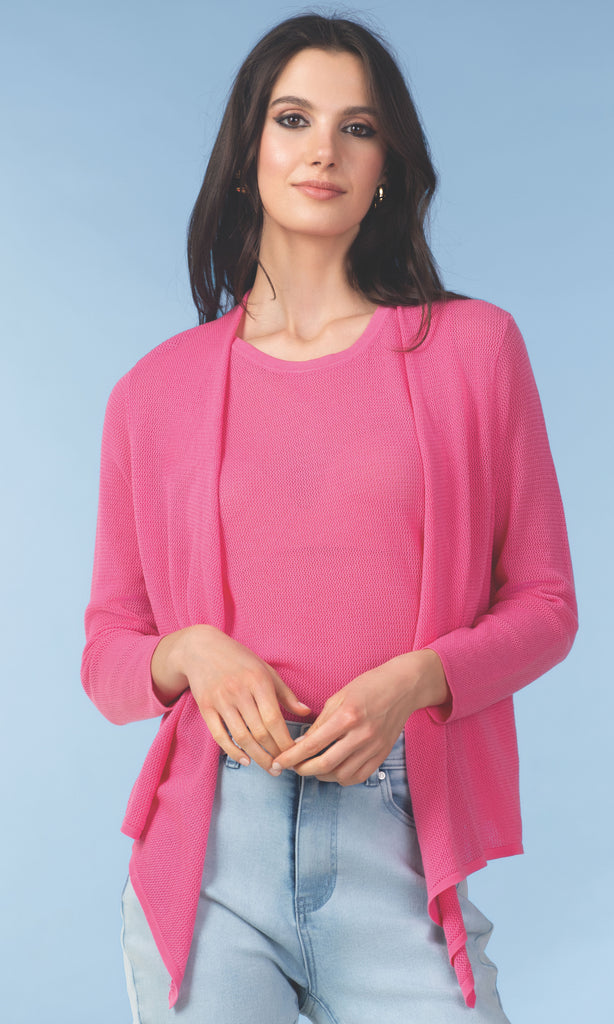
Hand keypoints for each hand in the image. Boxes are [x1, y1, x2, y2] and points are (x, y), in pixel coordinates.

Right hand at [151, 625, 310, 771]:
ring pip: (241, 737)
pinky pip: (219, 736)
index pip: (274, 719)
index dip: (285, 741)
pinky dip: (232, 751)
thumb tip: (307, 712)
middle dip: (274, 753)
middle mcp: (239, 691)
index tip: (295, 754)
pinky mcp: (206, 707)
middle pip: (260, 732)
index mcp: (258, 680)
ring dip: (257, 757)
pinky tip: (245, 760)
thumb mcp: (265, 670)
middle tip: (283, 767)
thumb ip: (285, 693)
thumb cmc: (239, 659)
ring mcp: (221, 700)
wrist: (201, 647)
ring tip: (269, 768)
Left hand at [270, 649, 449, 785]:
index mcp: (347, 716)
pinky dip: (342, 778)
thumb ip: (320, 723)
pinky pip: (358, 777)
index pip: (312, 745)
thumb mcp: (338, 697)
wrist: (403, 687)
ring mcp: (374, 747)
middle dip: (303, 770)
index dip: (291, 757)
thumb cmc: (368, 686)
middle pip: (324, 765)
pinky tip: (334, 769)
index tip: (278, 763)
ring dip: (321, 775)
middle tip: (292, 767)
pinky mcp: (382, 755)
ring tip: (313, 767)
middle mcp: (361, 735)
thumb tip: (301, 744)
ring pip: (340, 775)